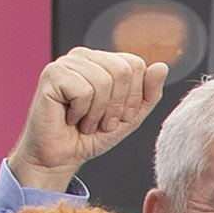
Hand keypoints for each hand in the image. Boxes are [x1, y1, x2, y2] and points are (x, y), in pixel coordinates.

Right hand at [9, 47, 166, 191]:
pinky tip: (70, 118)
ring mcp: (66, 62)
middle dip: (118, 105)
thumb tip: (162, 66)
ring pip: (104, 80)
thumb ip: (148, 93)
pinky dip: (82, 112)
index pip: (135, 65)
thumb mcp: (130, 117)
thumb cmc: (93, 135)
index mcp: (103, 60)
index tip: (120, 117)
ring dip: (99, 112)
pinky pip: (83, 90)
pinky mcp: (51, 74)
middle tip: (103, 123)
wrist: (61, 156)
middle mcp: (84, 55)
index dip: (134, 97)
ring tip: (87, 122)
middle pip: (122, 70)